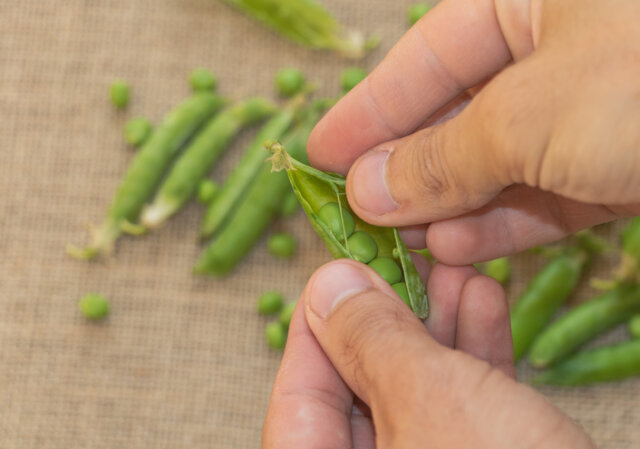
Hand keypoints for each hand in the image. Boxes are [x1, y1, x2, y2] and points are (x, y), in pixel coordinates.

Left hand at [262, 260, 594, 447]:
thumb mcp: (428, 400)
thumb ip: (369, 338)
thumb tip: (328, 284)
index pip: (299, 398)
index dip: (318, 325)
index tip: (340, 271)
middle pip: (361, 392)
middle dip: (393, 319)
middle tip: (409, 264)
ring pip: (418, 396)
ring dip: (441, 330)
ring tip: (460, 273)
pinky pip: (462, 413)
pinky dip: (475, 361)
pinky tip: (486, 306)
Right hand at [308, 0, 639, 264]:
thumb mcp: (529, 117)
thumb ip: (441, 158)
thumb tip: (363, 189)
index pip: (425, 57)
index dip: (367, 110)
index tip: (320, 153)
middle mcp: (559, 49)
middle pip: (457, 116)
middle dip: (406, 170)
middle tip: (354, 211)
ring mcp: (592, 111)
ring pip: (499, 164)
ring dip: (447, 208)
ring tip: (397, 242)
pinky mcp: (621, 167)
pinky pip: (546, 194)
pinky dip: (501, 225)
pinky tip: (453, 249)